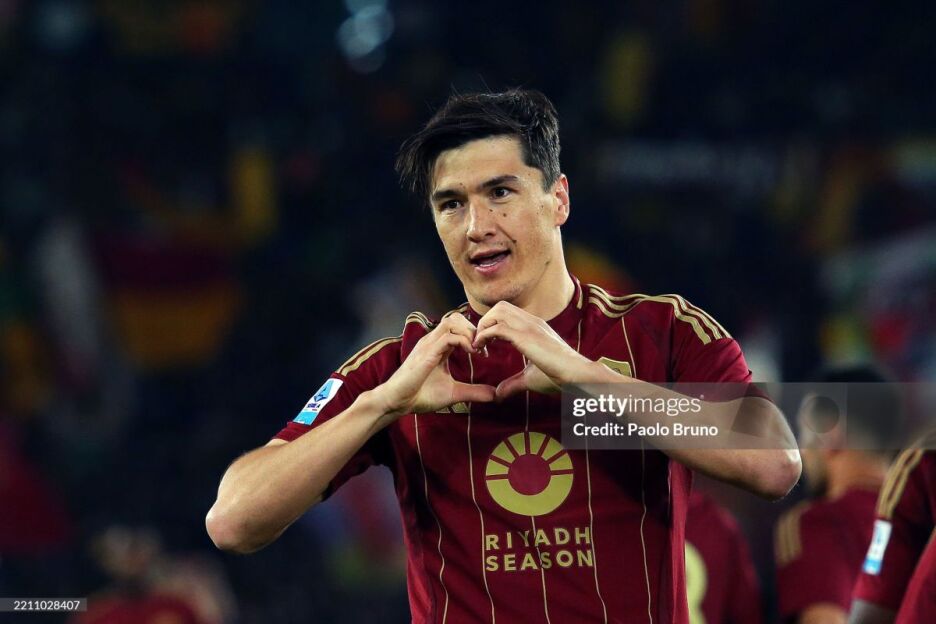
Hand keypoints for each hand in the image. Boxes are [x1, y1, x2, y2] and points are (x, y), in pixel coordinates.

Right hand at [374, 313, 495, 418]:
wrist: (397, 403)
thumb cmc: (420, 396)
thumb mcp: (453, 393)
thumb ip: (474, 392)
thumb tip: (494, 395)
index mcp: (438, 346)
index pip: (458, 325)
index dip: (474, 333)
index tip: (484, 351)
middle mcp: (432, 341)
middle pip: (456, 317)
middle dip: (473, 328)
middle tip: (483, 347)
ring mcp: (428, 345)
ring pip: (451, 321)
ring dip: (469, 332)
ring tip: (477, 349)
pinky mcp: (426, 353)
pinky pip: (447, 336)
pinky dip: (463, 341)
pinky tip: (471, 353)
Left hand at [472, 301, 596, 400]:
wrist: (576, 375)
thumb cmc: (558, 376)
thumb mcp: (530, 378)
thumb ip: (513, 384)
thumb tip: (498, 394)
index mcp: (534, 326)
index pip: (507, 312)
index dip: (492, 324)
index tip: (486, 345)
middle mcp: (531, 321)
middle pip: (500, 306)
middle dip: (485, 321)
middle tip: (480, 343)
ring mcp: (529, 327)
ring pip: (497, 311)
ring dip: (483, 325)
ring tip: (479, 345)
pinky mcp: (526, 337)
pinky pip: (497, 328)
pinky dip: (484, 335)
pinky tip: (481, 349)